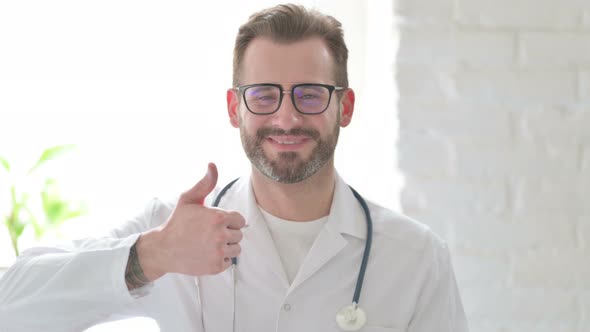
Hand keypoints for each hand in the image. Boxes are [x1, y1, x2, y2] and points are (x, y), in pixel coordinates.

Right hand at [137, 163, 245, 280]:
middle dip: (228, 233)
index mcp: (218, 217)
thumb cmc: (177, 222)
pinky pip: (229, 262)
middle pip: (239, 234)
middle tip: (210, 234)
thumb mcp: (189, 199)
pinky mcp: (216, 267)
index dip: (229, 220)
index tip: (216, 223)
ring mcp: (219, 252)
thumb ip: (205, 183)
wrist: (164, 249)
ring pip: (236, 249)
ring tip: (210, 243)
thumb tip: (212, 165)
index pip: (240, 220)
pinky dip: (221, 259)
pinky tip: (208, 253)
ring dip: (226, 246)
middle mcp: (221, 235)